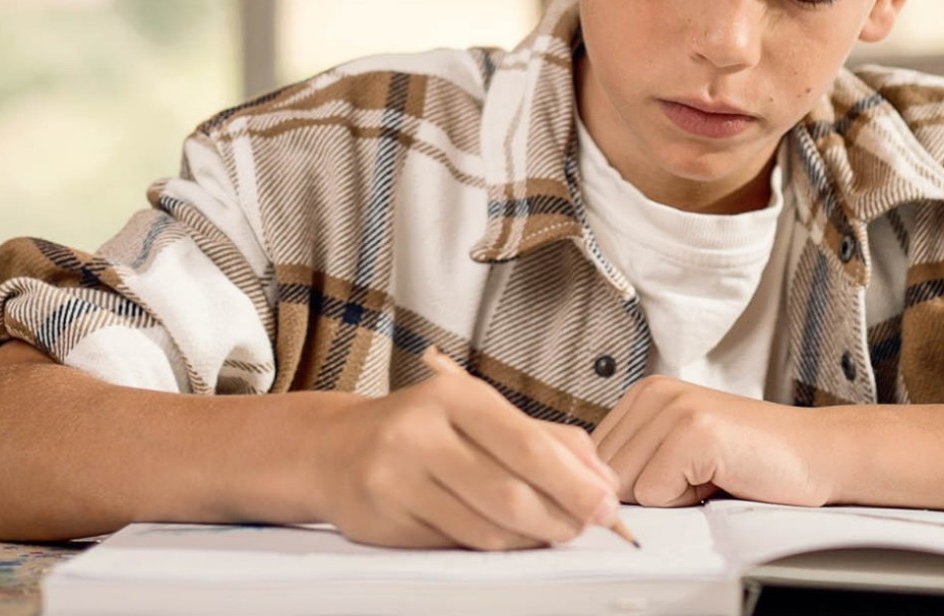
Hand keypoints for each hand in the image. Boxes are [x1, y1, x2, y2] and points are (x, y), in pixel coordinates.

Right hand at [310, 347, 620, 549]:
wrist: (336, 449)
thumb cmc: (423, 430)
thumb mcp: (481, 414)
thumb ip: (548, 440)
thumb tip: (604, 480)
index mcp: (454, 396)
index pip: (528, 445)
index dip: (575, 483)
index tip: (607, 506)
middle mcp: (419, 432)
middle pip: (510, 495)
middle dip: (559, 519)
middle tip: (581, 527)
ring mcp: (395, 479)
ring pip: (485, 529)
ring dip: (529, 538)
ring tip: (545, 531)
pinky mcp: (384, 520)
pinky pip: (456, 546)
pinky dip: (491, 547)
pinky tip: (502, 535)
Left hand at [591, 376, 836, 508]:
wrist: (815, 454)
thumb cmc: (753, 458)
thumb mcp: (679, 450)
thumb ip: (634, 459)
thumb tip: (586, 494)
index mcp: (645, 394)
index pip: (590, 459)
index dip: (627, 485)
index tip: (674, 476)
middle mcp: (654, 393)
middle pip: (604, 475)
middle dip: (648, 492)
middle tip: (697, 475)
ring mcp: (673, 408)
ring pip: (626, 486)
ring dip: (669, 496)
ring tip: (708, 474)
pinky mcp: (692, 431)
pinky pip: (655, 493)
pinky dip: (687, 500)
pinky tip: (719, 475)